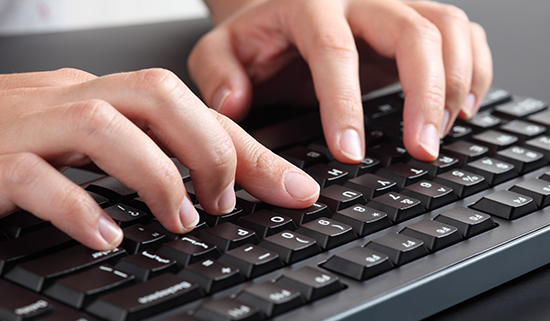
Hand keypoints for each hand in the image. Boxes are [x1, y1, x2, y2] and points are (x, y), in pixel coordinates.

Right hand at [0, 68, 318, 249]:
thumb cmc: (13, 143)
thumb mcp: (90, 147)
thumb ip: (148, 157)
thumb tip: (215, 187)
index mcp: (104, 96)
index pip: (190, 108)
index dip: (246, 147)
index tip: (292, 188)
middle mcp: (72, 99)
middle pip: (155, 92)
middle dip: (205, 146)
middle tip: (223, 199)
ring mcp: (30, 127)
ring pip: (102, 127)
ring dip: (156, 176)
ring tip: (182, 219)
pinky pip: (36, 178)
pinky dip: (79, 208)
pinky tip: (109, 236)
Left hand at [190, 0, 492, 161]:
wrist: (283, 12)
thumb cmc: (258, 37)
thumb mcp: (220, 51)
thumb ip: (218, 74)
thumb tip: (234, 103)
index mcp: (309, 5)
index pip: (335, 52)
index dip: (345, 105)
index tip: (350, 153)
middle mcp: (360, 0)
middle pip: (412, 33)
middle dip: (425, 95)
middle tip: (421, 149)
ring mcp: (395, 7)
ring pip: (447, 28)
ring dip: (455, 83)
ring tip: (439, 134)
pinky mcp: (417, 20)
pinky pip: (463, 33)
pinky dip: (474, 70)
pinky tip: (463, 107)